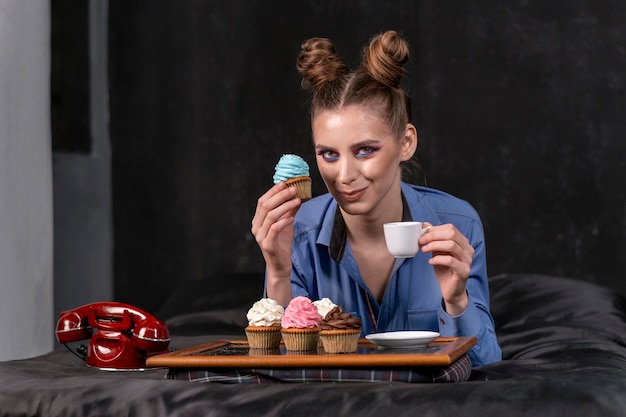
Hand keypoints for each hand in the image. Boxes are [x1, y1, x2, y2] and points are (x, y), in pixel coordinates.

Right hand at [251, 182, 300, 302]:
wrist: (280, 265)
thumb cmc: (282, 244)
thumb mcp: (286, 224)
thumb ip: (289, 211)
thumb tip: (297, 196)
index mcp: (258, 220)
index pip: (262, 201)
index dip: (273, 191)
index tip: (285, 183)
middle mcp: (256, 226)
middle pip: (266, 205)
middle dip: (280, 195)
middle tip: (294, 189)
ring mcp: (260, 236)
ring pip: (271, 216)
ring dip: (285, 206)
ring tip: (297, 200)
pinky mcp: (267, 244)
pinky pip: (274, 229)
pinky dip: (283, 221)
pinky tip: (292, 217)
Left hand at [418, 223, 473, 315]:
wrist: (451, 291)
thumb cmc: (445, 270)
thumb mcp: (437, 252)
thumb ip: (434, 239)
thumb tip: (425, 224)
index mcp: (463, 242)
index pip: (451, 228)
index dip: (435, 229)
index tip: (422, 235)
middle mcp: (468, 249)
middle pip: (451, 234)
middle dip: (433, 236)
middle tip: (421, 241)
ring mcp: (467, 260)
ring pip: (452, 245)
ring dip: (434, 245)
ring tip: (424, 250)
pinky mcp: (464, 271)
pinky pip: (451, 261)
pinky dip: (438, 259)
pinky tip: (430, 261)